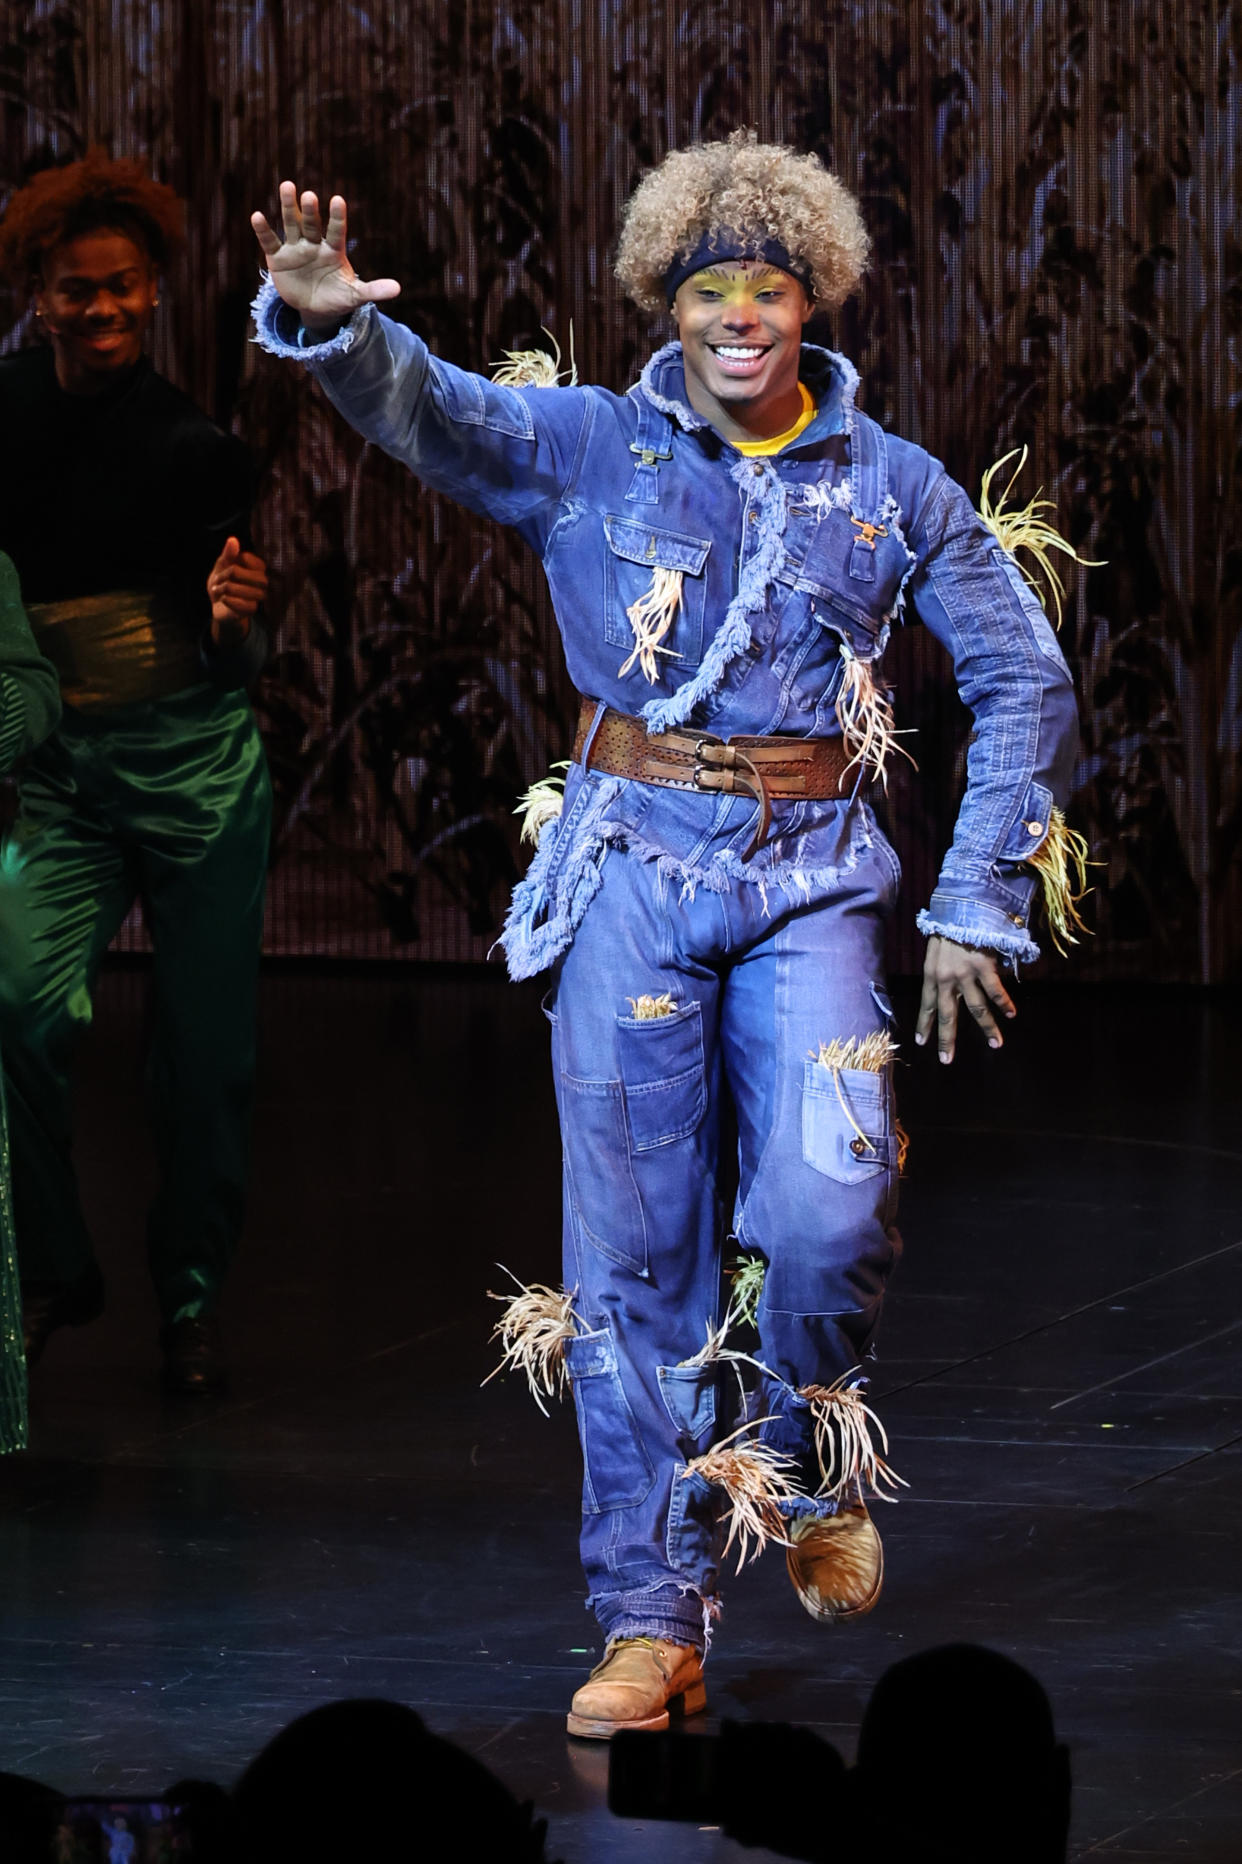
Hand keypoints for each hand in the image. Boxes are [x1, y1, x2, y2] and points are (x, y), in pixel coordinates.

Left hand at [209, 536, 267, 645]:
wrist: (218, 607)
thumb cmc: (223, 584)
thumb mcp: (221, 566)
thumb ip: (228, 554)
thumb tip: (233, 540)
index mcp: (256, 568)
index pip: (253, 560)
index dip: (237, 561)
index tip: (226, 566)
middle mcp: (262, 582)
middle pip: (256, 576)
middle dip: (232, 575)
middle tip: (218, 579)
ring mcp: (258, 597)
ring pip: (250, 591)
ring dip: (228, 589)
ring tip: (218, 590)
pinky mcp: (251, 610)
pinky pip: (247, 605)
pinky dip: (231, 601)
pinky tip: (223, 599)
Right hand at [250, 182, 400, 329]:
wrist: (315, 308)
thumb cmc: (337, 297)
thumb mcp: (355, 296)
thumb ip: (373, 290)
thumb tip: (398, 289)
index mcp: (334, 250)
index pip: (337, 230)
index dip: (337, 217)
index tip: (338, 199)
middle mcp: (314, 243)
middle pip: (312, 223)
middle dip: (310, 210)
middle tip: (309, 195)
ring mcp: (295, 248)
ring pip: (292, 224)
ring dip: (289, 207)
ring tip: (287, 186)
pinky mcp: (278, 257)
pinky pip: (270, 241)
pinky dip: (263, 230)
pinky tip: (257, 216)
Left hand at [915, 935, 1015, 1063]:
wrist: (963, 906)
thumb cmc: (950, 925)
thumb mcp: (936, 950)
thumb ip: (940, 971)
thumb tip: (949, 989)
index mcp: (931, 974)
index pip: (926, 1005)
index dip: (924, 1024)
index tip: (922, 1042)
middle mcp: (945, 978)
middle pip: (947, 1015)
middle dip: (946, 1039)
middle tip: (947, 1060)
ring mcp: (965, 974)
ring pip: (976, 1008)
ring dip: (987, 1028)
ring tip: (996, 1044)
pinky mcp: (983, 967)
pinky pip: (995, 991)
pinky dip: (1004, 1004)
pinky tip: (1011, 1014)